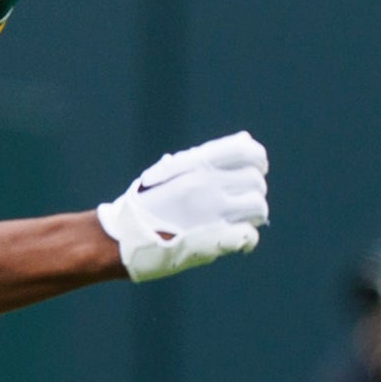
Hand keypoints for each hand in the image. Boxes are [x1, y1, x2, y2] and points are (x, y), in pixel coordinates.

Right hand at [98, 131, 269, 281]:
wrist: (122, 237)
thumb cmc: (147, 204)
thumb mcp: (172, 171)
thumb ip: (208, 158)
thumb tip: (245, 140)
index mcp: (196, 164)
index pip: (247, 151)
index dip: (258, 158)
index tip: (257, 167)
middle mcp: (207, 185)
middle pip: (256, 181)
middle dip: (254, 191)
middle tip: (242, 201)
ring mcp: (212, 212)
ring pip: (259, 207)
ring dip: (254, 215)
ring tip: (241, 220)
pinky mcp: (215, 240)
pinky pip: (250, 235)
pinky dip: (248, 238)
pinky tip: (239, 242)